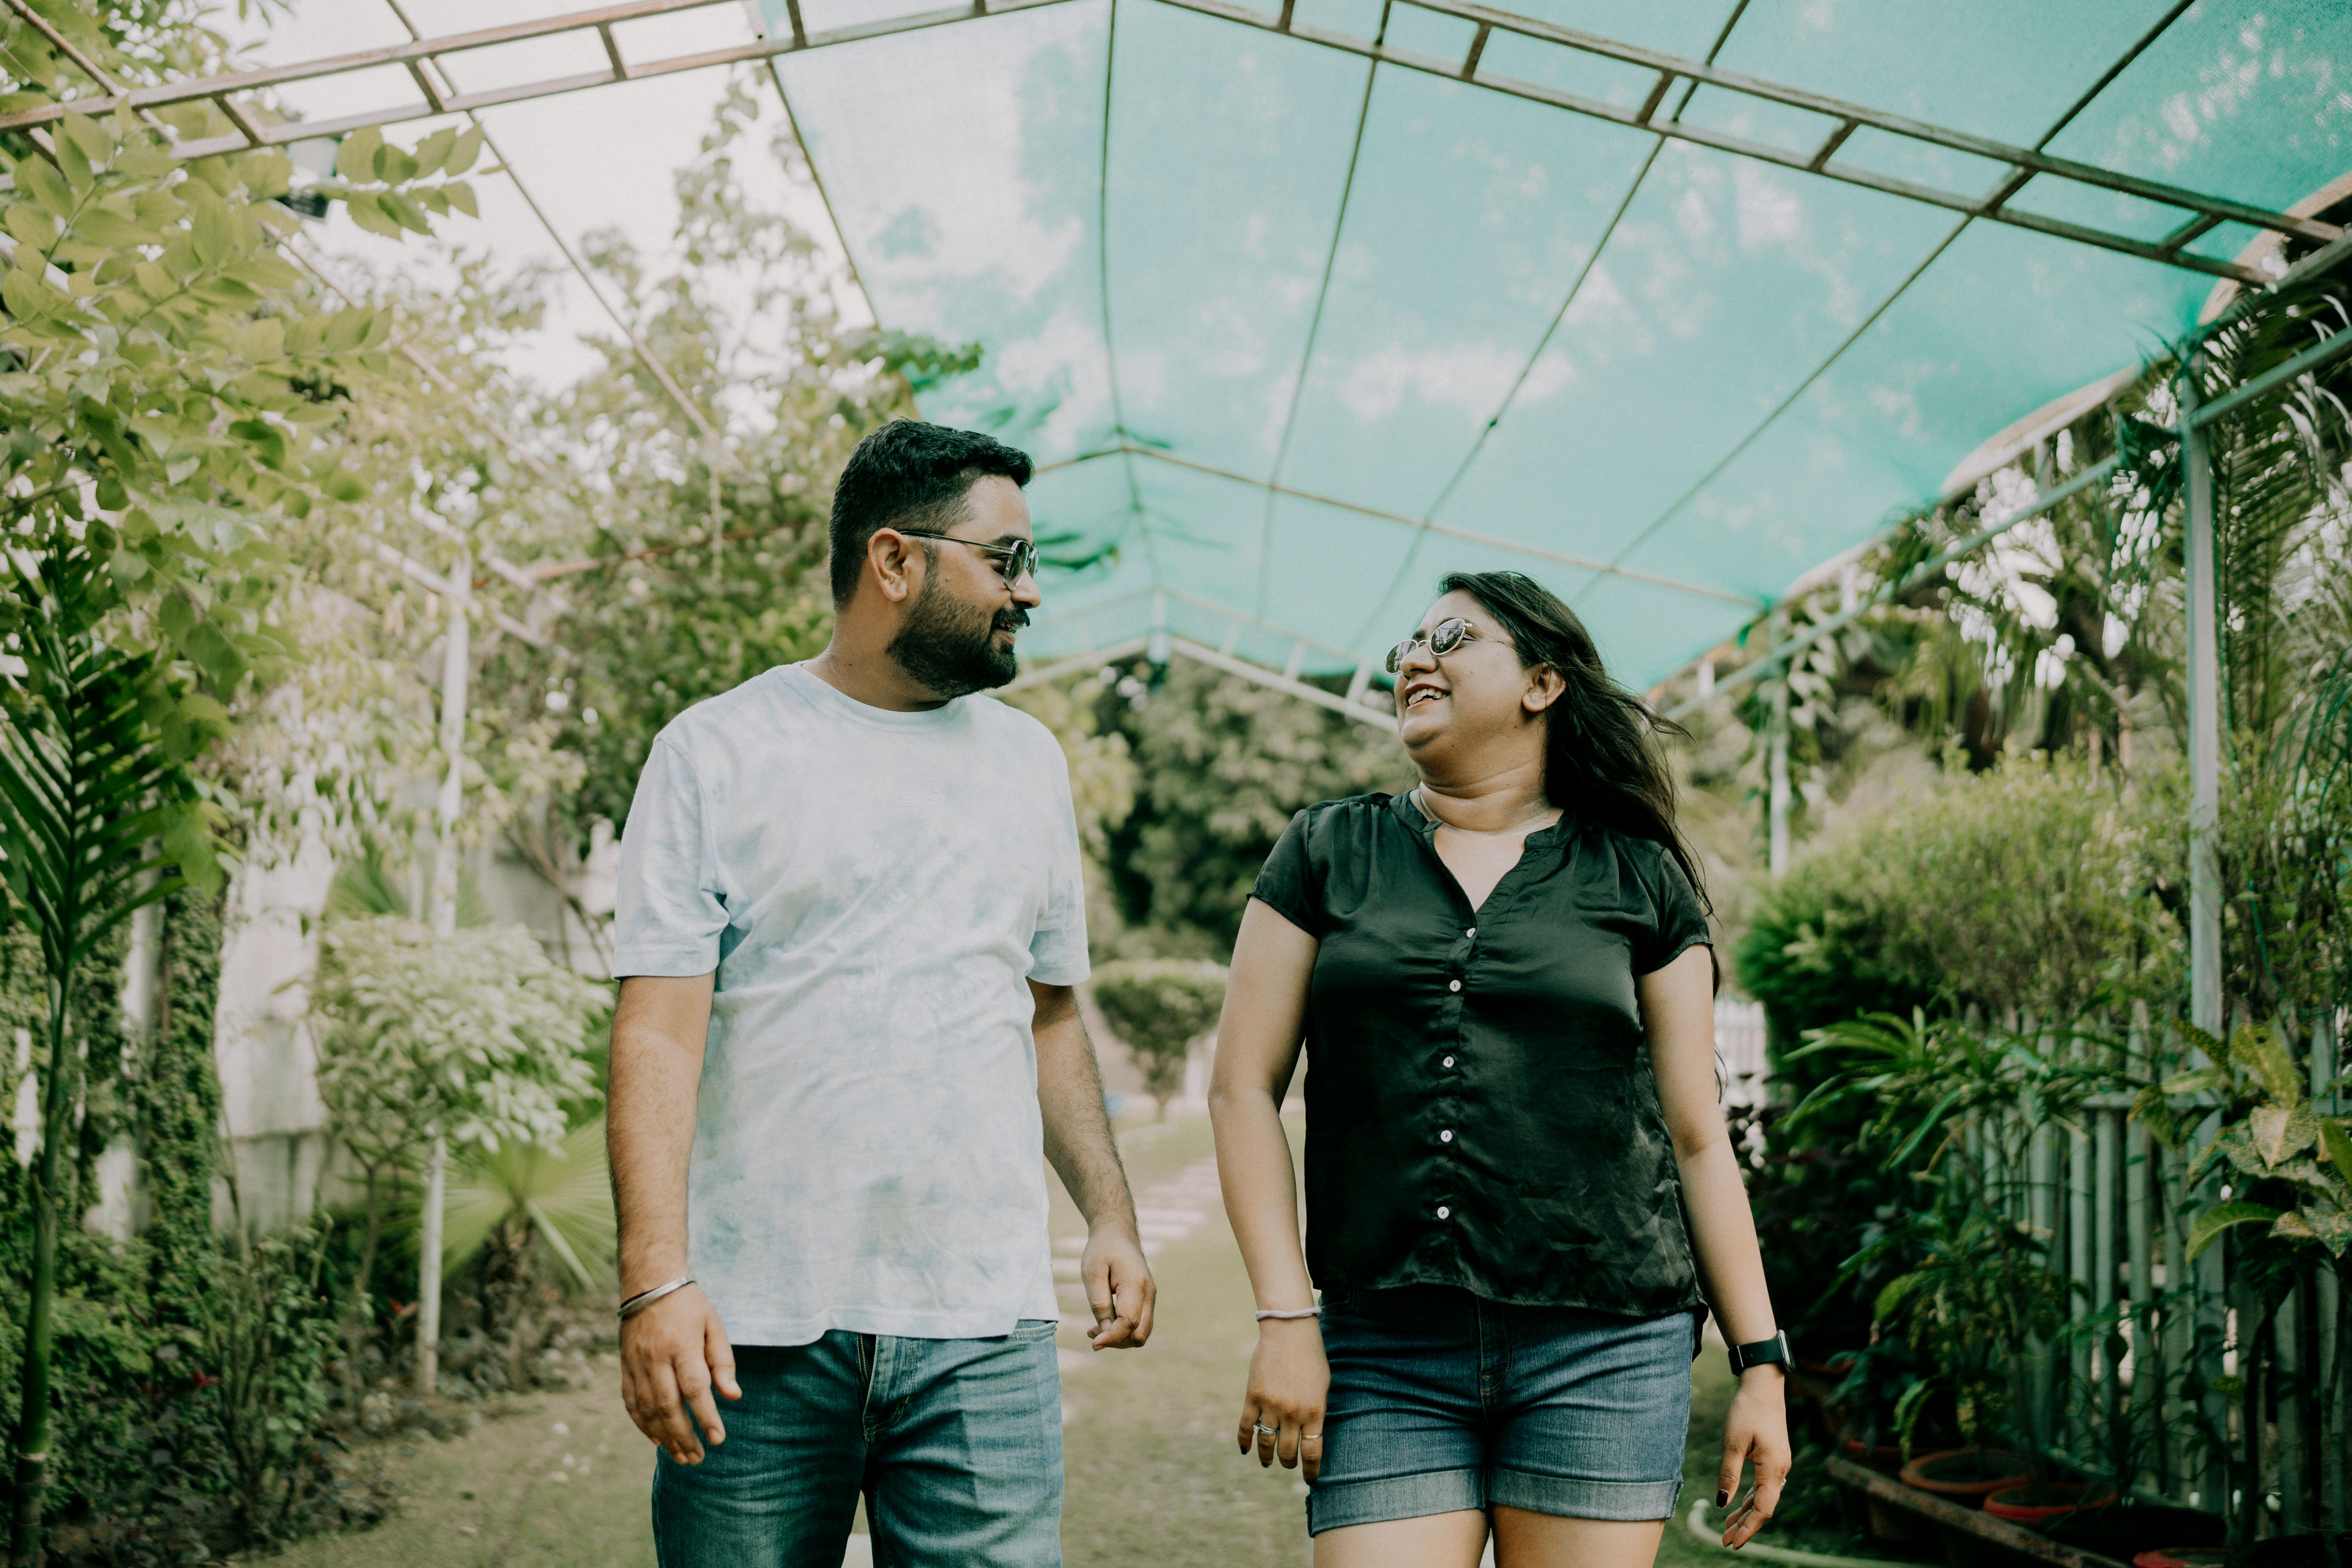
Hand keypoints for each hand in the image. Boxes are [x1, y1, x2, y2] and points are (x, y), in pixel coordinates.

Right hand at [619, 1283, 741, 1463]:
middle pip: (668, 1406)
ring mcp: (636, 1363)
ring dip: (663, 1437)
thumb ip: (722, 1361)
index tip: (717, 1439)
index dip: (705, 1416)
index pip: (695, 1389)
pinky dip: (642, 1424)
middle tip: (698, 1458)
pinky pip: (630, 1402)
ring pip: (647, 1409)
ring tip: (681, 1457)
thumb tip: (733, 1396)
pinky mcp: (625, 1366)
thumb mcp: (714, 1325)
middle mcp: (656, 1358)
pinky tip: (656, 1439)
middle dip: (683, 1436)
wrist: (649, 1282)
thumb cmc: (689, 1305)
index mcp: (682, 1345)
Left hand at [1083, 1226, 1154, 1348]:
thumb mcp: (1092, 1272)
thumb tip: (1104, 1332)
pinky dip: (1123, 1331)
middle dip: (1116, 1341)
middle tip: (1091, 1334)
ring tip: (1094, 1329)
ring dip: (1119, 1338)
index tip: (1093, 1342)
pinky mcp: (1146, 1300)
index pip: (1129, 1322)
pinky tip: (1104, 1323)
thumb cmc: (1102, 1250)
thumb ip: (1099, 1303)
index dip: (1111, 1337)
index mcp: (1136, 1284)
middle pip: (1140, 1334)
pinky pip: (1139, 1324)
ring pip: (1141, 1333)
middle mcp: (1149, 1293)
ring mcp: (1150, 1297)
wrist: (1118, 1233)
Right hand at [1236, 1317, 1327, 1481]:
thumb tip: (1310, 1437)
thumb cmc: (1312, 1358)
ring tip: (1268, 1461)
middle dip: (1288, 1464)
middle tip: (1287, 1464)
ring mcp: (1271, 1406)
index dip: (1311, 1471)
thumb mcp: (1323, 1387)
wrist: (1290, 1331)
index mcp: (1315, 1412)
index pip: (1312, 1453)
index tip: (1310, 1480)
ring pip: (1266, 1444)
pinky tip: (1246, 1450)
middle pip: (1288, 1453)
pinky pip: (1246, 1427)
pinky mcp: (1253, 1397)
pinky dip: (1245, 1442)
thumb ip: (1316, 1413)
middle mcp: (1293, 1413)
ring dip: (1267, 1457)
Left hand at [1717, 1367, 1790, 1547]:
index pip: (1762, 1509)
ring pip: (1763, 1497)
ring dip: (1746, 1513)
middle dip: (1745, 1525)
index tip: (1732, 1543)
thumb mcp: (1733, 1442)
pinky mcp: (1774, 1458)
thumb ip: (1729, 1474)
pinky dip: (1749, 1498)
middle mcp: (1781, 1470)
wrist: (1763, 1385)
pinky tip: (1736, 1505)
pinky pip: (1763, 1486)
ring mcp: (1779, 1464)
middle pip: (1763, 1507)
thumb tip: (1722, 1503)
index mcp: (1774, 1468)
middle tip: (1724, 1541)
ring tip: (1726, 1528)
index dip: (1748, 1528)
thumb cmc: (1747, 1410)